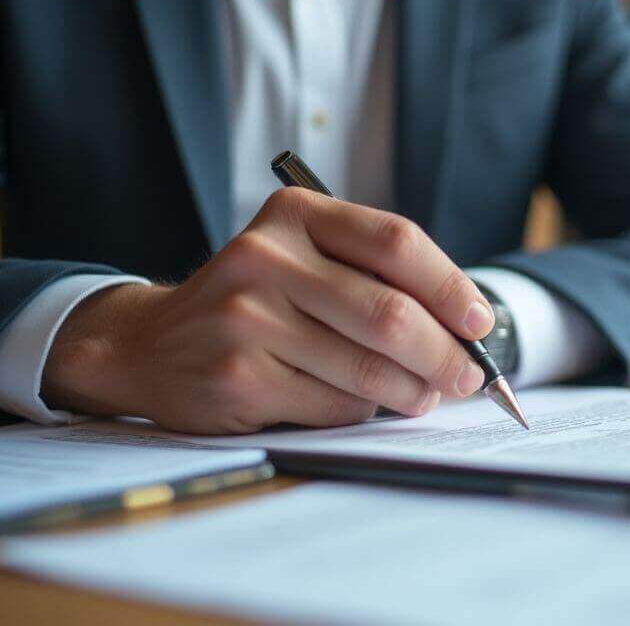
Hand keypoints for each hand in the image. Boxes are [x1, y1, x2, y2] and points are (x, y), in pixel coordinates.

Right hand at [43, 188, 495, 433]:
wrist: (149, 343)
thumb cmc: (254, 300)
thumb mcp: (301, 258)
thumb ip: (373, 276)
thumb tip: (465, 330)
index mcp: (294, 216)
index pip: (397, 242)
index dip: (451, 285)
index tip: (480, 321)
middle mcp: (266, 258)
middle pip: (391, 314)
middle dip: (444, 353)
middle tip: (468, 376)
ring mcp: (247, 318)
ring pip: (368, 368)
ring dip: (411, 391)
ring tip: (423, 395)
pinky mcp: (239, 376)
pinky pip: (335, 405)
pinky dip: (362, 412)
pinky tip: (361, 404)